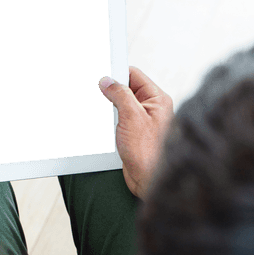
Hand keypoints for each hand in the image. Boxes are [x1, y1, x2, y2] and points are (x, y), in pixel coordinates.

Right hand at [98, 66, 173, 198]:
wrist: (150, 181)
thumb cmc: (149, 153)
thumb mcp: (132, 117)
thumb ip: (119, 95)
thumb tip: (107, 81)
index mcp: (157, 99)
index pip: (134, 75)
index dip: (116, 73)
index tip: (100, 74)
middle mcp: (151, 109)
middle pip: (125, 90)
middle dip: (110, 92)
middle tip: (96, 93)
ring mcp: (142, 122)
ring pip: (120, 106)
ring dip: (108, 108)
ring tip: (101, 113)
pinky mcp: (133, 135)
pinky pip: (118, 121)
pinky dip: (108, 121)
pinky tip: (102, 125)